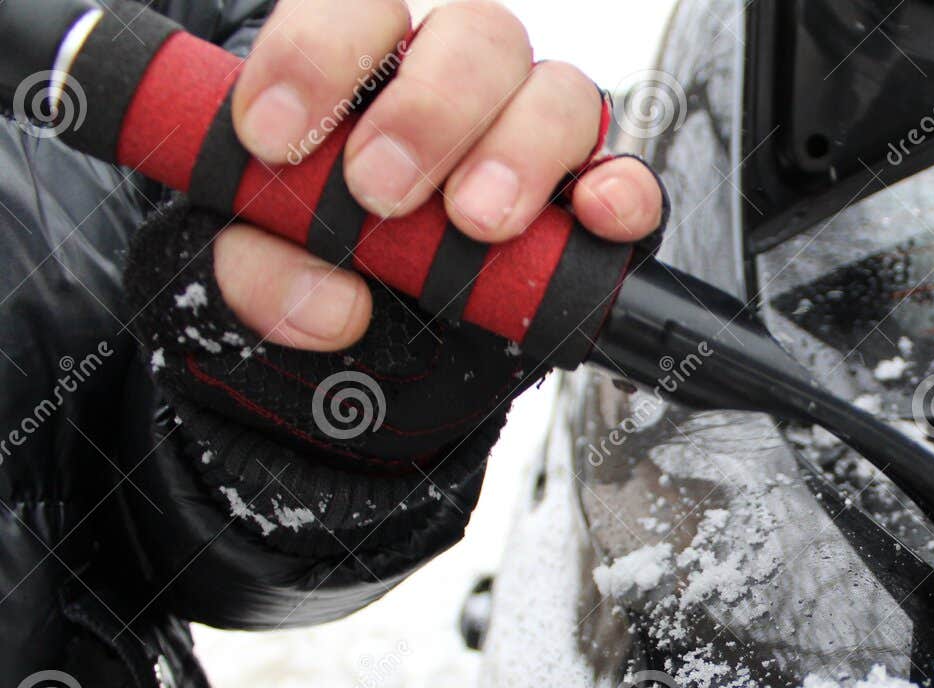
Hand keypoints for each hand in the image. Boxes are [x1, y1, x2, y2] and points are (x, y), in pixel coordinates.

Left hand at [212, 0, 663, 351]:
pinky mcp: (589, 210)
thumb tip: (327, 305)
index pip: (359, 6)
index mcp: (368, 67)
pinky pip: (629, 182)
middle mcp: (460, 85)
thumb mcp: (251, 274)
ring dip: (519, 152)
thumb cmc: (313, 275)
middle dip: (429, 111)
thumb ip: (257, 274)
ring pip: (560, 94)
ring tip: (477, 222)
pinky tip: (596, 215)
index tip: (274, 136)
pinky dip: (623, 194)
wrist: (374, 355)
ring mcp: (534, 140)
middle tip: (381, 190)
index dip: (316, 52)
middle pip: (479, 34)